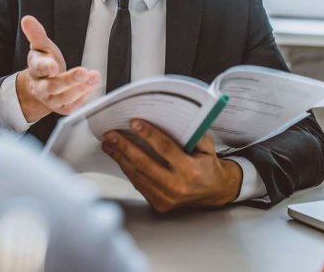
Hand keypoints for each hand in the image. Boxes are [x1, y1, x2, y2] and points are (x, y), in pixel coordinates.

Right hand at [16, 16, 99, 122]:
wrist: (41, 86)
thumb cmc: (44, 62)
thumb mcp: (40, 47)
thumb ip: (36, 33)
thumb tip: (27, 18)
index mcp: (35, 70)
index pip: (39, 68)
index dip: (46, 67)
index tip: (54, 66)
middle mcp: (41, 87)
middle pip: (53, 86)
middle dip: (69, 80)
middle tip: (83, 72)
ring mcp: (52, 100)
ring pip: (65, 98)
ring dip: (81, 88)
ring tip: (95, 77)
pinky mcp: (62, 109)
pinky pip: (73, 106)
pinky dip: (83, 97)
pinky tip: (92, 86)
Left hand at [101, 119, 242, 212]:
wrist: (214, 192)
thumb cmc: (208, 165)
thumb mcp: (207, 147)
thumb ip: (192, 134)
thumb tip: (169, 118)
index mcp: (191, 170)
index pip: (166, 149)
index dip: (149, 135)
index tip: (134, 123)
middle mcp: (178, 186)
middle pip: (145, 164)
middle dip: (125, 147)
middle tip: (111, 134)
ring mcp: (167, 198)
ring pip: (138, 176)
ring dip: (121, 158)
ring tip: (109, 144)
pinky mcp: (160, 204)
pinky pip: (139, 185)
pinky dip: (128, 170)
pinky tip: (119, 158)